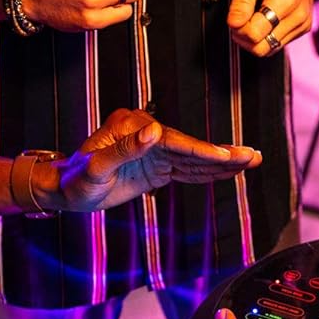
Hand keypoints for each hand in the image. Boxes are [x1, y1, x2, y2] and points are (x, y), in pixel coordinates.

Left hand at [53, 108, 261, 211]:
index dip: (203, 150)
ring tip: (252, 161)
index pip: (174, 141)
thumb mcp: (95, 168)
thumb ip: (124, 150)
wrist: (64, 190)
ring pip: (193, 158)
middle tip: (254, 155)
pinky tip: (227, 172)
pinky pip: (185, 170)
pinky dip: (207, 172)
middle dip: (224, 154)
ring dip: (222, 162)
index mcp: (134, 128)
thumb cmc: (75, 180)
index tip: (228, 156)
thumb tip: (153, 131)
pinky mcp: (156, 166)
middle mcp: (147, 135)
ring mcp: (153, 150)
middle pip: (191, 147)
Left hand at [227, 0, 317, 56]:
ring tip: (252, 16)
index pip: (254, 35)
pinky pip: (278, 43)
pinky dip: (266, 35)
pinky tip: (264, 18)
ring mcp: (302, 24)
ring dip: (255, 38)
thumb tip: (233, 24)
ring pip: (270, 49)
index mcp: (286, 2)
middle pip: (262, 48)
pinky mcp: (302, 28)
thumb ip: (241, 1)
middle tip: (240, 19)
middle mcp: (298, 18)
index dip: (238, 29)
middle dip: (245, 37)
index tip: (236, 16)